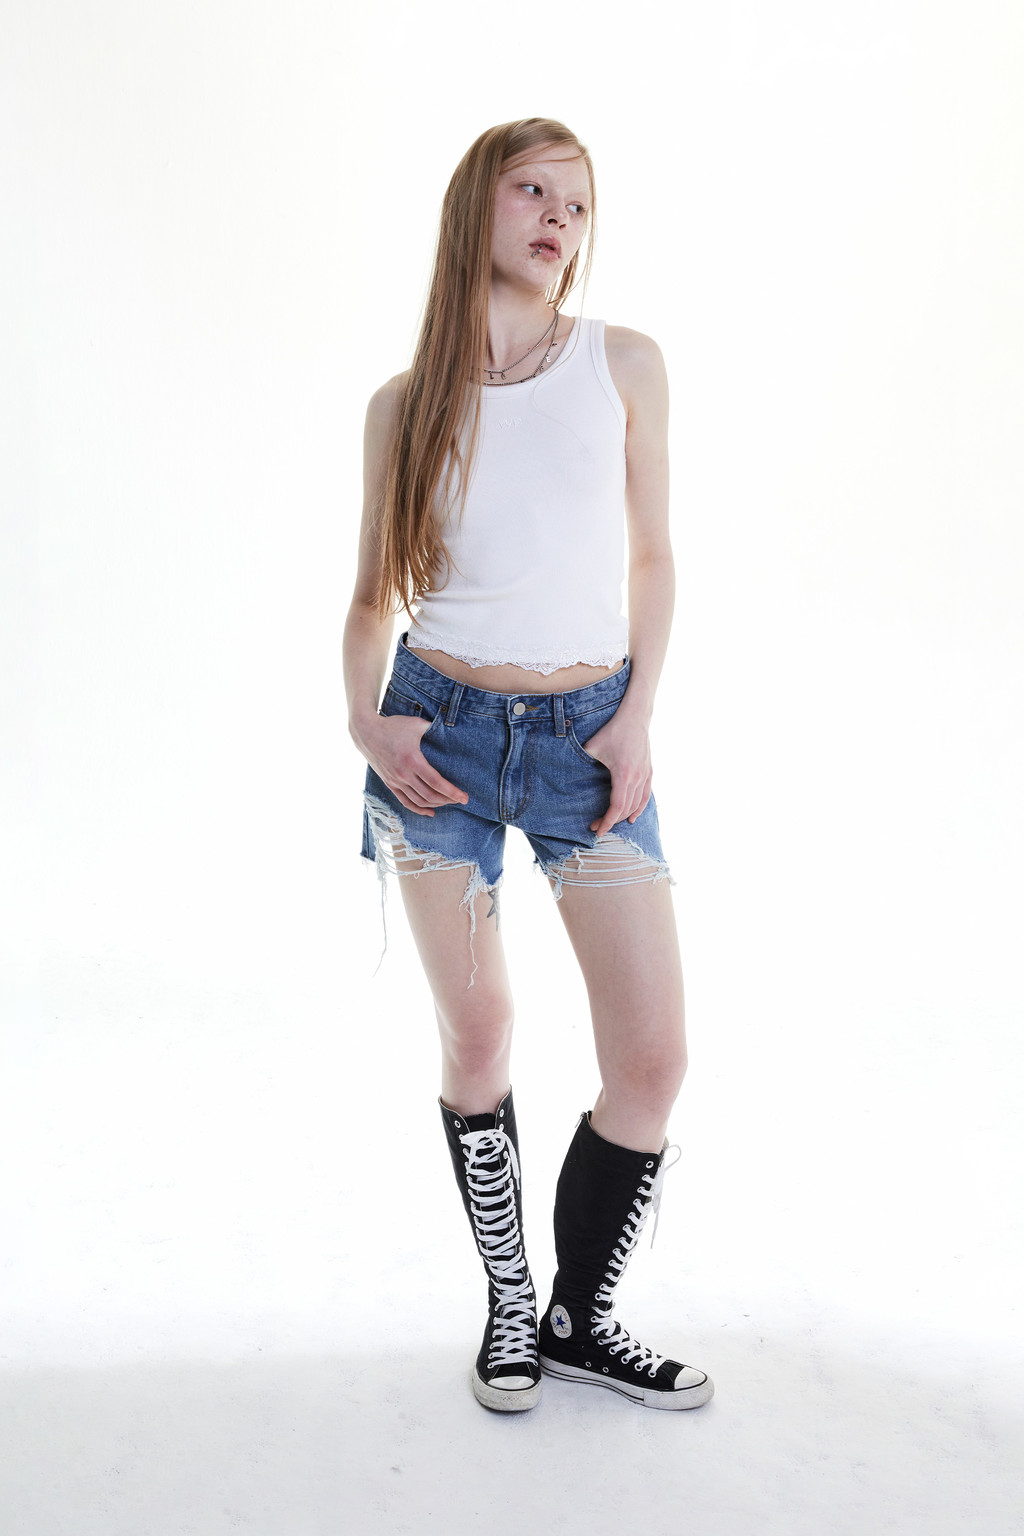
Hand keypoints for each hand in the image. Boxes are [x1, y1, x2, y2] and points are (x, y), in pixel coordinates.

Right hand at [356, 713, 468, 816]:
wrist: (366, 732)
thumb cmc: (393, 726)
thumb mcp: (415, 723)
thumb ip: (434, 728)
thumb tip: (451, 730)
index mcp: (413, 760)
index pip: (436, 783)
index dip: (452, 792)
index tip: (464, 797)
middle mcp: (404, 774)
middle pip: (430, 796)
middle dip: (448, 800)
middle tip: (461, 799)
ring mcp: (395, 781)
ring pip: (419, 801)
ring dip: (436, 804)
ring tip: (449, 802)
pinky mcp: (390, 783)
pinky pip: (405, 802)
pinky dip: (419, 809)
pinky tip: (430, 812)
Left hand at [578, 711, 653, 834]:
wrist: (635, 717)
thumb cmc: (612, 730)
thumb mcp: (592, 746)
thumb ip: (580, 761)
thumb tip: (564, 772)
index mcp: (623, 774)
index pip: (617, 807)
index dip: (608, 821)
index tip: (598, 830)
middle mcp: (637, 778)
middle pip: (626, 809)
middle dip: (611, 821)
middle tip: (597, 825)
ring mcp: (645, 775)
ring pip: (637, 805)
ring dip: (624, 817)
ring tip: (612, 823)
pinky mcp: (648, 771)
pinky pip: (645, 796)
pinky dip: (639, 808)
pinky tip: (633, 816)